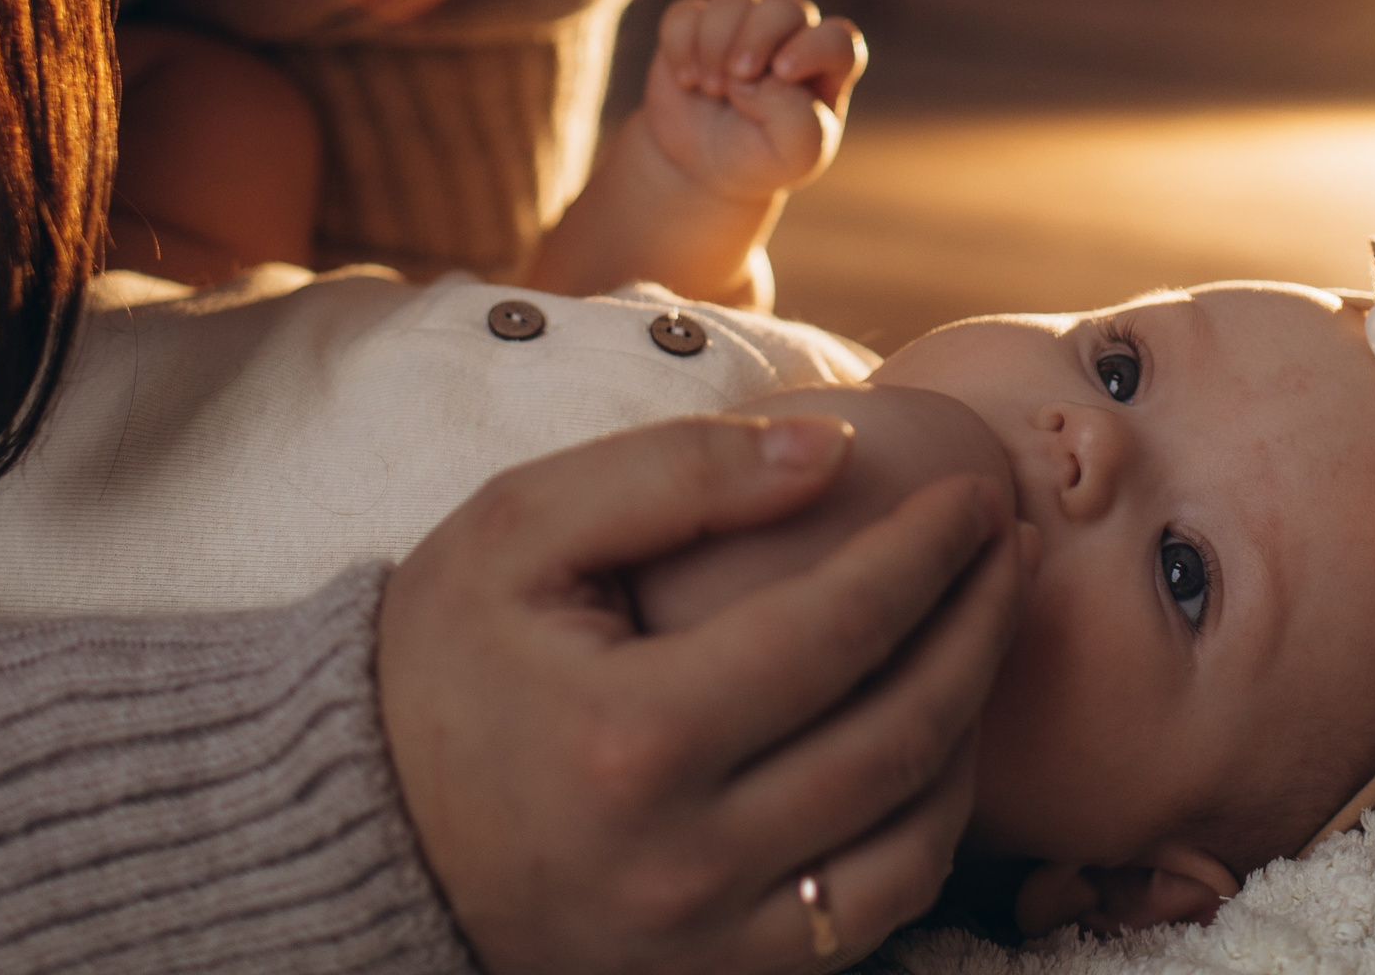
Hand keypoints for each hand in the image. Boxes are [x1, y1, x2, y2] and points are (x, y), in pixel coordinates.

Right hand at [379, 414, 1026, 974]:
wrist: (366, 821)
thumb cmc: (443, 653)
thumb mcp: (523, 525)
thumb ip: (676, 474)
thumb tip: (832, 449)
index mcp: (632, 737)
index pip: (840, 628)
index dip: (929, 551)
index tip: (972, 490)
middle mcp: (682, 860)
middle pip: (900, 734)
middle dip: (980, 624)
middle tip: (1008, 542)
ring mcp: (705, 942)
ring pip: (913, 836)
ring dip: (974, 722)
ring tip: (986, 624)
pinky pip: (874, 910)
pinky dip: (930, 819)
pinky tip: (935, 734)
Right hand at [645, 0, 866, 202]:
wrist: (704, 167)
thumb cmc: (761, 157)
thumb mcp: (794, 156)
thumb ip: (798, 120)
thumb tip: (766, 78)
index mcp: (827, 66)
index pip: (839, 38)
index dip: (814, 47)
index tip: (782, 74)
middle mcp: (790, 35)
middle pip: (784, 7)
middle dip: (758, 38)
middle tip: (739, 76)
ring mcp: (742, 25)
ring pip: (734, 1)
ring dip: (716, 44)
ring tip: (710, 88)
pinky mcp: (697, 25)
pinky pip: (687, 13)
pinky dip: (681, 44)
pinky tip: (687, 79)